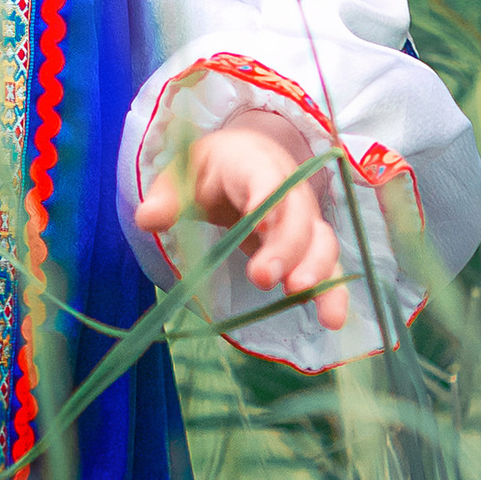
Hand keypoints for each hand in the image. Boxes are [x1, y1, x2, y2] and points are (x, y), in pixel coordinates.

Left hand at [136, 104, 349, 332]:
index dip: (267, 202)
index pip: (265, 178)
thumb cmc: (212, 169)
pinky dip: (333, 292)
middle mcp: (289, 189)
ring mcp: (304, 219)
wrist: (245, 159)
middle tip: (263, 277)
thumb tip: (147, 218)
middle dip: (285, 246)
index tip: (259, 228)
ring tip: (298, 294)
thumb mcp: (184, 173)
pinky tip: (332, 320)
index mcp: (253, 164)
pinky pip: (328, 266)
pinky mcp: (309, 247)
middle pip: (298, 215)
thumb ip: (168, 196)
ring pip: (321, 240)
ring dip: (315, 268)